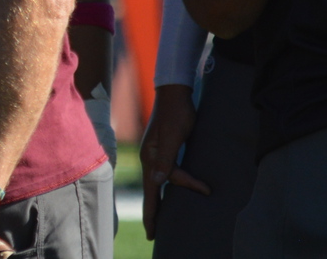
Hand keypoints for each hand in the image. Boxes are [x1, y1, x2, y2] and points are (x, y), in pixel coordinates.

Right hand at [139, 84, 209, 239]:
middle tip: (152, 233)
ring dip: (165, 199)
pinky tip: (173, 190)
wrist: (176, 93)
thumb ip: (165, 160)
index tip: (152, 233)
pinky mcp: (167, 149)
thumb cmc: (177, 114)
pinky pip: (168, 173)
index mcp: (150, 158)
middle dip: (152, 212)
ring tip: (165, 217)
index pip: (150, 192)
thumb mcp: (172, 137)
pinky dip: (173, 184)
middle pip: (153, 190)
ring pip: (163, 182)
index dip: (152, 213)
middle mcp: (151, 158)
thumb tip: (155, 183)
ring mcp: (158, 154)